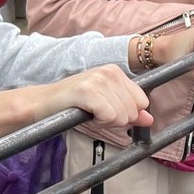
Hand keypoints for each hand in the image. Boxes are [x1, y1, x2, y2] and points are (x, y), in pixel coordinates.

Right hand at [0, 66, 152, 135]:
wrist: (43, 104)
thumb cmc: (73, 104)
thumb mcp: (106, 105)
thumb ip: (129, 111)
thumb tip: (150, 119)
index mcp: (115, 71)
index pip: (142, 101)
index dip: (126, 113)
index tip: (107, 110)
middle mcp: (109, 71)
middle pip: (133, 110)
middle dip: (116, 119)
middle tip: (95, 113)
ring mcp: (98, 79)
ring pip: (122, 115)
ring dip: (105, 121)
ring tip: (88, 112)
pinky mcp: (87, 90)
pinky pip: (109, 116)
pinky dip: (98, 122)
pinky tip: (85, 114)